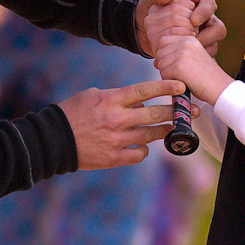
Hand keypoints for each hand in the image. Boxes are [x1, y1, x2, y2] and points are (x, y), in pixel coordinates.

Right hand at [58, 79, 193, 168]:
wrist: (53, 141)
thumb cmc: (72, 113)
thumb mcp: (93, 95)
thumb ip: (118, 98)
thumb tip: (140, 102)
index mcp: (111, 100)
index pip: (144, 90)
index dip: (165, 88)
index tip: (181, 87)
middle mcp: (117, 119)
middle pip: (154, 114)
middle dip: (176, 112)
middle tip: (191, 112)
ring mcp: (116, 139)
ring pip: (150, 135)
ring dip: (165, 131)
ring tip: (174, 129)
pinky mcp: (114, 157)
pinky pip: (139, 154)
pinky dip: (144, 150)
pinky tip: (143, 146)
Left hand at [136, 0, 225, 55]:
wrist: (142, 28)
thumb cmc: (152, 10)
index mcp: (197, 4)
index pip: (209, 4)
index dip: (204, 12)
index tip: (193, 20)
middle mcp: (204, 22)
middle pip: (218, 28)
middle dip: (207, 36)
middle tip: (192, 39)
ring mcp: (201, 38)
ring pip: (212, 46)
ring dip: (201, 51)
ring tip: (184, 53)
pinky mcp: (195, 52)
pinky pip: (200, 60)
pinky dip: (190, 62)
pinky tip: (175, 60)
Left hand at [156, 35, 233, 105]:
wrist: (219, 88)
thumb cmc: (206, 77)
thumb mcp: (192, 59)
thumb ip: (175, 56)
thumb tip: (155, 62)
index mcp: (188, 38)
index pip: (163, 42)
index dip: (168, 56)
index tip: (180, 65)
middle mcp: (185, 42)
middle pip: (160, 53)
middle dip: (167, 66)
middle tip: (183, 73)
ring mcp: (181, 53)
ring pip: (160, 64)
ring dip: (169, 74)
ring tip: (185, 77)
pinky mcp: (179, 66)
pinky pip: (164, 74)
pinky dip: (171, 81)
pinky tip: (184, 82)